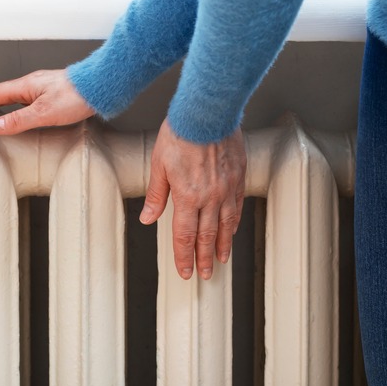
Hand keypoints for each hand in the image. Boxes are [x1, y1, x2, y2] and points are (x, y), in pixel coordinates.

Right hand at [0, 69, 94, 134]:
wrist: (101, 87)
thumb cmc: (76, 96)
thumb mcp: (44, 113)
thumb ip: (18, 120)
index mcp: (25, 86)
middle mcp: (32, 84)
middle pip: (3, 93)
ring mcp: (44, 88)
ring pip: (16, 96)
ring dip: (3, 105)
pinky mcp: (55, 93)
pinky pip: (29, 100)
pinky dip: (19, 107)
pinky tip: (26, 114)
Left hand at [141, 119, 246, 279]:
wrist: (207, 111)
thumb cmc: (180, 133)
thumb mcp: (159, 165)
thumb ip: (157, 195)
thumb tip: (148, 218)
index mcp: (187, 195)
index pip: (185, 235)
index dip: (184, 256)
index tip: (185, 271)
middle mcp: (209, 196)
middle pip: (207, 236)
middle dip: (204, 258)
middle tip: (205, 274)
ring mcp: (227, 188)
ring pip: (226, 225)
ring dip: (222, 245)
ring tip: (221, 259)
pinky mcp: (238, 177)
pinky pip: (237, 207)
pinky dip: (234, 223)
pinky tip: (232, 230)